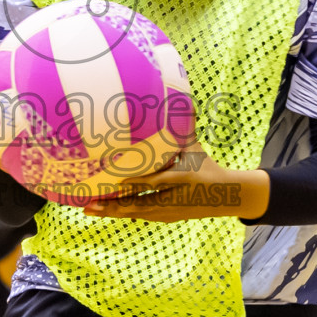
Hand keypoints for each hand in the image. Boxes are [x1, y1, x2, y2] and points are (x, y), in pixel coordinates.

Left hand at [82, 143, 270, 222]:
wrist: (228, 196)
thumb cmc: (207, 167)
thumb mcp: (196, 149)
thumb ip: (183, 128)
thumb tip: (181, 98)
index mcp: (184, 177)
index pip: (159, 180)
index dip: (139, 181)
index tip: (118, 178)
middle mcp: (174, 198)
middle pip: (140, 204)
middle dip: (114, 205)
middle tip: (88, 203)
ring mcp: (170, 212)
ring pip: (136, 213)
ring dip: (112, 211)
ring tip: (88, 208)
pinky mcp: (167, 218)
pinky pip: (140, 215)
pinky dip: (122, 212)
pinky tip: (103, 210)